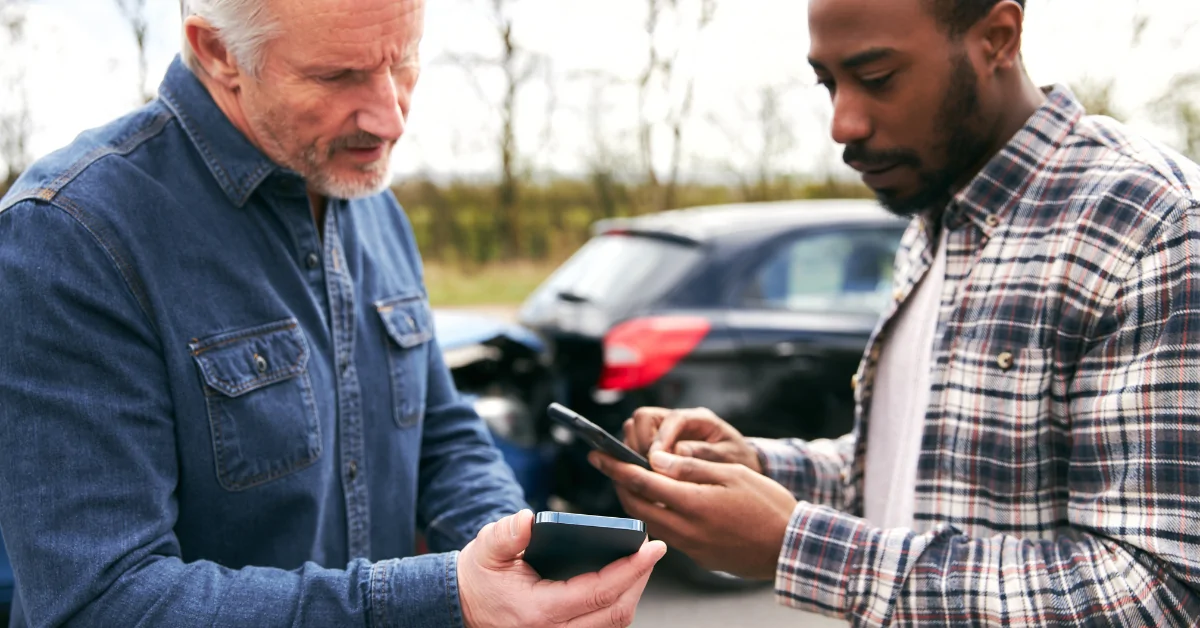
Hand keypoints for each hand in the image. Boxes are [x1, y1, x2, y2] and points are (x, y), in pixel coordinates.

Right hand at [457, 510, 667, 627]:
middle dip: (640, 580)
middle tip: (651, 552)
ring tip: (640, 565)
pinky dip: (617, 606)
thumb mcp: (486, 549)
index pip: (598, 592)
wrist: (461, 606)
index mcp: (539, 611)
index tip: (652, 549)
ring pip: (613, 624)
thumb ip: (506, 534)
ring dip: (632, 594)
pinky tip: (622, 584)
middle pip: (616, 612)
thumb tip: (527, 520)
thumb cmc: (478, 578)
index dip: (631, 570)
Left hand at [589, 451, 795, 580]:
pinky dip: (655, 515)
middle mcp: (686, 529)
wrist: (791, 546)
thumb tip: (655, 458)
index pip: (641, 482)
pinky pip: (667, 534)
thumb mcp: (731, 473)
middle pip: (636, 506)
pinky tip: (662, 502)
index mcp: (693, 503)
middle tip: (610, 465)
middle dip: (619, 484)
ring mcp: (691, 547)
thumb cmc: (767, 504)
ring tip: (632, 480)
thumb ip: (690, 467)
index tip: (598, 454)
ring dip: (635, 501)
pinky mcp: (698, 557)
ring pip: (648, 522)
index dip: (615, 466)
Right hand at [623, 407, 761, 473]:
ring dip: (634, 452)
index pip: (671, 418)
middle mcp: (677, 420)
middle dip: (640, 443)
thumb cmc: (737, 460)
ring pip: (633, 430)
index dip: (660, 438)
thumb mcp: (729, 457)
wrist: (739, 466)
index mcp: (698, 418)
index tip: (653, 460)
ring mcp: (664, 432)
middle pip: (643, 418)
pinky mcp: (656, 445)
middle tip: (647, 469)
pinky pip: (635, 447)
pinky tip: (644, 479)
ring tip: (645, 475)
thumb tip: (678, 452)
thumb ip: (706, 454)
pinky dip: (634, 461)